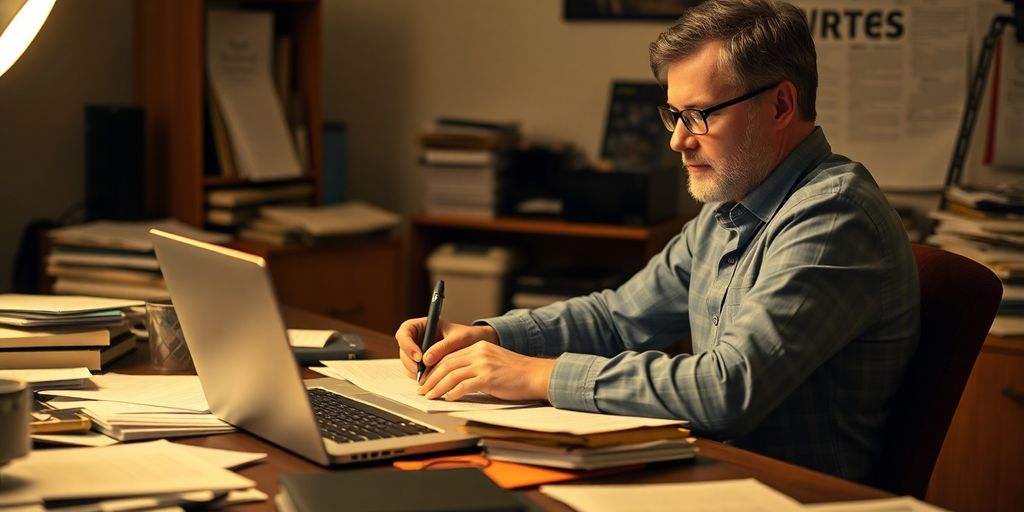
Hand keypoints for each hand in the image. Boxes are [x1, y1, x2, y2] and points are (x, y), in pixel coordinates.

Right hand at [394, 318, 498, 376]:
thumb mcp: (458, 338)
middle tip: (424, 373)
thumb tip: (426, 360)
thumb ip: (443, 347)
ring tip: (432, 378)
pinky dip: (422, 377)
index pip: (405, 332)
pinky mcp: (422, 364)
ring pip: (407, 363)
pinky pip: (415, 372)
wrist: (476, 346)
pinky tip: (434, 380)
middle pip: (403, 350)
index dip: (408, 344)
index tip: (419, 357)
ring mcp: (417, 351)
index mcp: (423, 325)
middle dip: (411, 363)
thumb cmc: (468, 336)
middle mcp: (417, 338)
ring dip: (416, 372)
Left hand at [417, 341, 554, 401]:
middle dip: (431, 378)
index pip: (449, 356)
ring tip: (430, 396)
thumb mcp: (493, 362)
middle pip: (446, 364)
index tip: (426, 379)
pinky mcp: (489, 378)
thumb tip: (455, 378)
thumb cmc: (516, 373)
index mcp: (478, 347)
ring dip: (438, 387)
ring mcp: (484, 365)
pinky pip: (465, 385)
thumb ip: (475, 365)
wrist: (535, 375)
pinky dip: (453, 393)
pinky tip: (448, 399)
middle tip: (423, 390)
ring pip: (452, 375)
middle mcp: (479, 353)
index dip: (434, 368)